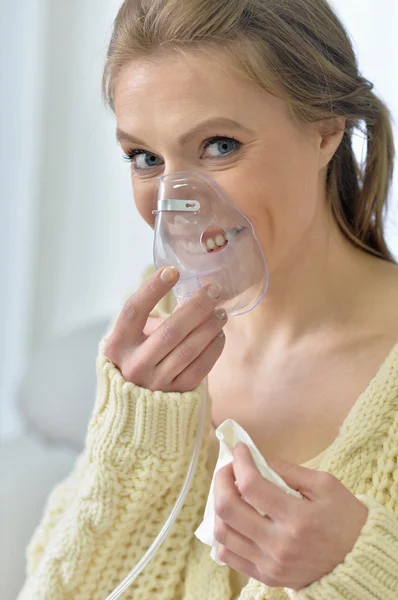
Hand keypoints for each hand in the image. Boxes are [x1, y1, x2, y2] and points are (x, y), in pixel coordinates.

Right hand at [103, 266, 226, 391]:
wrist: (135, 404)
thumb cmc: (138, 357)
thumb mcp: (134, 338)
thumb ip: (155, 320)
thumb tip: (192, 298)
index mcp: (118, 344)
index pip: (134, 311)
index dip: (152, 289)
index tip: (172, 271)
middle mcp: (134, 364)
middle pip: (169, 330)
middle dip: (196, 307)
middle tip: (214, 290)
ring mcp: (155, 382)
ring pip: (188, 349)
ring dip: (209, 327)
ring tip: (221, 312)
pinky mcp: (175, 394)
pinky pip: (200, 368)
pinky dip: (213, 349)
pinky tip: (219, 335)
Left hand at [213, 442, 368, 590]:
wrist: (358, 560)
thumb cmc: (344, 517)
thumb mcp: (325, 484)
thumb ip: (288, 471)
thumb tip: (257, 463)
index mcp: (297, 518)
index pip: (251, 485)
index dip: (240, 462)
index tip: (241, 449)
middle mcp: (279, 544)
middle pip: (228, 509)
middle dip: (221, 480)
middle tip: (230, 468)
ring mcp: (269, 564)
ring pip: (222, 533)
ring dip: (219, 506)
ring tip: (230, 492)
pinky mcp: (265, 576)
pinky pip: (228, 556)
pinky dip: (224, 533)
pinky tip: (234, 519)